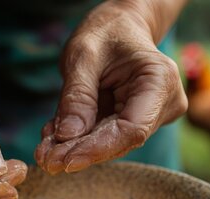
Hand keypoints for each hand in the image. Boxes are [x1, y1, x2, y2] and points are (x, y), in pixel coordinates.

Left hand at [35, 1, 187, 173]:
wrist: (119, 27)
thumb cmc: (106, 32)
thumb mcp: (83, 55)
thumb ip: (77, 96)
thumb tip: (67, 137)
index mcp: (160, 81)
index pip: (132, 129)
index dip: (98, 148)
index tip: (66, 160)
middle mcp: (164, 103)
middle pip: (121, 140)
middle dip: (81, 151)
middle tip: (45, 159)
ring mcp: (152, 115)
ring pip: (111, 143)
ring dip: (75, 148)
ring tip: (44, 150)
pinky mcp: (135, 122)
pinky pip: (105, 136)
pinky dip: (78, 139)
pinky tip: (53, 139)